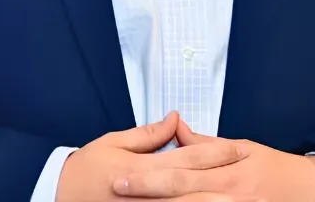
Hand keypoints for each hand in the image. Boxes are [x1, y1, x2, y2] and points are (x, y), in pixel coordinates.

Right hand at [57, 110, 264, 201]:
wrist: (59, 197)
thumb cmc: (87, 170)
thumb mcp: (115, 143)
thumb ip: (149, 134)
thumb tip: (175, 120)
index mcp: (148, 168)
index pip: (191, 159)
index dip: (219, 154)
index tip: (242, 151)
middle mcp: (153, 194)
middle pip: (198, 188)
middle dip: (227, 185)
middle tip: (256, 184)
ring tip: (240, 200)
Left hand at [110, 117, 314, 201]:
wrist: (312, 192)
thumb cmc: (275, 169)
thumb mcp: (243, 148)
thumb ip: (206, 143)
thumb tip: (176, 128)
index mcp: (227, 169)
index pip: (180, 171)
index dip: (150, 175)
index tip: (122, 174)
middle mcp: (229, 193)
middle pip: (181, 196)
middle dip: (147, 194)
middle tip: (118, 190)